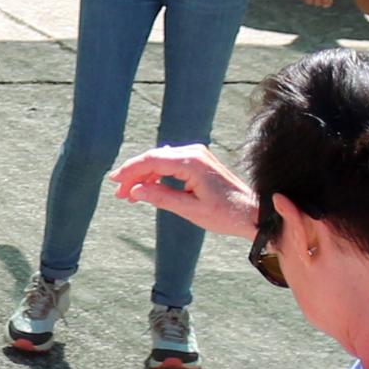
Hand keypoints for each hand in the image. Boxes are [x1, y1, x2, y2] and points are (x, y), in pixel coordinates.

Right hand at [107, 144, 258, 238]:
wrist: (253, 212)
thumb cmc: (226, 214)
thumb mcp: (191, 210)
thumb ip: (161, 198)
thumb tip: (136, 191)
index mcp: (191, 163)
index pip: (152, 160)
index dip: (130, 171)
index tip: (114, 182)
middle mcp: (194, 153)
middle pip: (153, 158)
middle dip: (133, 174)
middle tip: (119, 193)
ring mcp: (197, 156)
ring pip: (160, 160)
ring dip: (143, 176)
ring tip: (129, 195)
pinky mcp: (199, 162)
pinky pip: (170, 164)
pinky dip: (156, 175)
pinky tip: (147, 189)